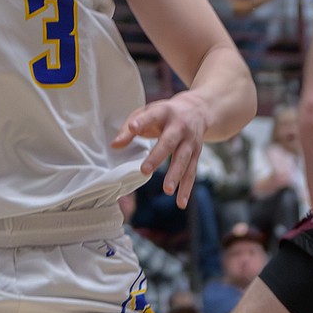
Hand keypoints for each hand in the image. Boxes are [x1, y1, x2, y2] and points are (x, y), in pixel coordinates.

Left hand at [112, 91, 209, 206]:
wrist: (197, 110)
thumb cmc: (164, 114)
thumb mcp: (147, 112)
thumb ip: (130, 128)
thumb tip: (115, 145)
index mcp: (164, 112)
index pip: (152, 116)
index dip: (142, 122)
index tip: (133, 127)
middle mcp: (180, 126)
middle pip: (169, 142)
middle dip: (157, 157)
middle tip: (145, 170)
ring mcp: (190, 141)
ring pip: (183, 159)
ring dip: (175, 175)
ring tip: (166, 190)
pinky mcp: (196, 154)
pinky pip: (191, 172)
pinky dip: (187, 188)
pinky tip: (181, 203)